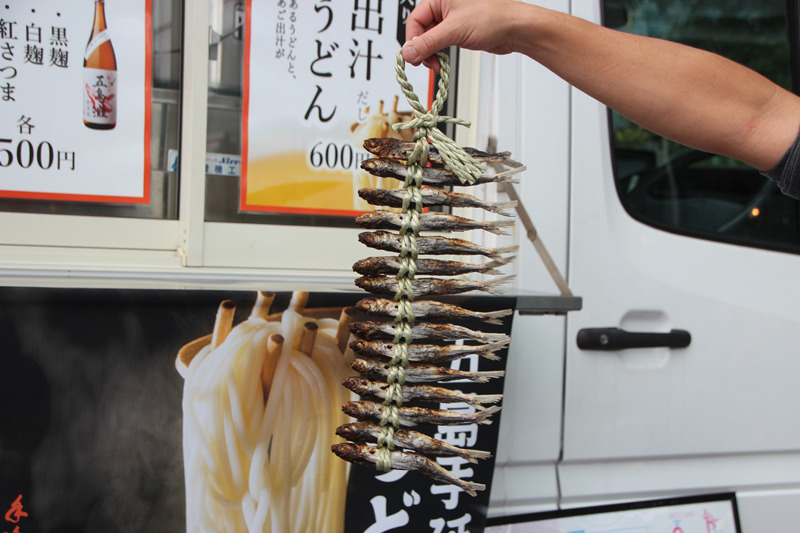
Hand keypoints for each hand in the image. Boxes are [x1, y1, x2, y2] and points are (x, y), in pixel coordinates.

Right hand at [402, 0, 520, 70]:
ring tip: (437, 64)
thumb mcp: (454, 30)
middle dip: (422, 50)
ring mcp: (450, 20)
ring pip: (430, 39)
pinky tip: (442, 61)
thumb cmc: (493, 18)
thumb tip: (408, 52)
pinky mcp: (457, 31)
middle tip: (427, 63)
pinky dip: (439, 54)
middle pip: (421, 31)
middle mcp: (443, 7)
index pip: (414, 20)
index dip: (412, 41)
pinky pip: (440, 44)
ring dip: (431, 54)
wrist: (514, 29)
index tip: (413, 57)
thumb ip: (428, 43)